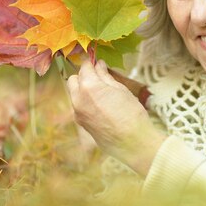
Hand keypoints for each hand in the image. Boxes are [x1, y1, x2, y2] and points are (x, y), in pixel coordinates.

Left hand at [66, 60, 166, 175]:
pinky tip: (101, 105)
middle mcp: (78, 99)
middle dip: (83, 76)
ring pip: (75, 94)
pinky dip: (86, 101)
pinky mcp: (81, 123)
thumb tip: (99, 65)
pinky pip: (79, 106)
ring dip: (83, 89)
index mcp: (88, 87)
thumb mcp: (120, 90)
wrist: (132, 142)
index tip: (97, 62)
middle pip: (73, 80)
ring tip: (102, 92)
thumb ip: (106, 76)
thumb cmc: (131, 113)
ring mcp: (78, 113)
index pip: (84, 68)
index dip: (91, 63)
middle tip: (99, 77)